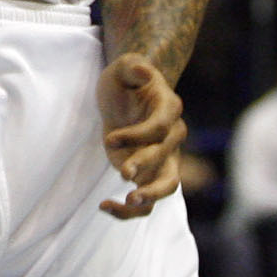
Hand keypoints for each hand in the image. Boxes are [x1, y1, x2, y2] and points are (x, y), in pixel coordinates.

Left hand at [96, 53, 185, 218]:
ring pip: (167, 186)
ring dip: (150, 196)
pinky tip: (104, 206)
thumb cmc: (125, 80)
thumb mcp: (123, 66)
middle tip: (123, 171)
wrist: (126, 97)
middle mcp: (172, 136)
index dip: (137, 136)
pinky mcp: (148, 175)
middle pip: (166, 157)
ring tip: (128, 201)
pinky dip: (129, 210)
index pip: (160, 128)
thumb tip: (144, 72)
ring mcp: (163, 158)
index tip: (109, 138)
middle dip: (145, 165)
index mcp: (170, 108)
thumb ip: (133, 66)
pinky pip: (147, 201)